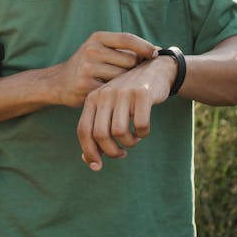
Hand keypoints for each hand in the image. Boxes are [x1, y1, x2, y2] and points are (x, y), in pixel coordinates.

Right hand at [49, 32, 158, 107]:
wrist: (59, 82)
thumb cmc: (87, 64)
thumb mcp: (98, 48)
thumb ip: (122, 49)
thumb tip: (156, 51)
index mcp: (97, 38)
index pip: (127, 39)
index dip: (144, 46)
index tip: (155, 54)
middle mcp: (91, 50)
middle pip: (130, 60)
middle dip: (134, 68)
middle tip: (131, 74)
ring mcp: (88, 68)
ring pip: (124, 77)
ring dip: (125, 82)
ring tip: (118, 83)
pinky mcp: (87, 86)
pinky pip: (114, 90)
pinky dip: (116, 92)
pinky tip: (110, 92)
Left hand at [76, 55, 176, 170]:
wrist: (154, 70)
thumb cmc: (128, 96)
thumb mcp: (109, 109)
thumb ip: (97, 131)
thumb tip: (88, 160)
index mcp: (92, 98)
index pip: (83, 130)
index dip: (88, 151)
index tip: (97, 166)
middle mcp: (105, 94)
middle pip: (100, 135)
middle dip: (111, 152)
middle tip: (121, 153)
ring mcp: (123, 93)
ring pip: (120, 132)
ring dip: (129, 143)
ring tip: (134, 139)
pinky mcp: (142, 94)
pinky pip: (140, 126)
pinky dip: (143, 133)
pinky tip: (143, 130)